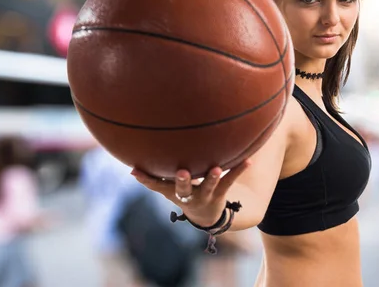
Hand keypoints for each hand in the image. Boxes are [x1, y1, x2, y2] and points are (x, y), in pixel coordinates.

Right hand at [130, 159, 250, 227]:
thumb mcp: (168, 190)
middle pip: (184, 189)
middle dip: (183, 181)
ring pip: (210, 186)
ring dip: (213, 178)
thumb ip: (152, 180)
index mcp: (174, 193)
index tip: (137, 171)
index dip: (148, 180)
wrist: (207, 217)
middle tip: (182, 172)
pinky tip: (247, 160)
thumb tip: (131, 169)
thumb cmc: (184, 195)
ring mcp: (206, 195)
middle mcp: (189, 196)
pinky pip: (231, 180)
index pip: (158, 186)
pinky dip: (239, 170)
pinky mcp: (221, 192)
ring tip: (217, 168)